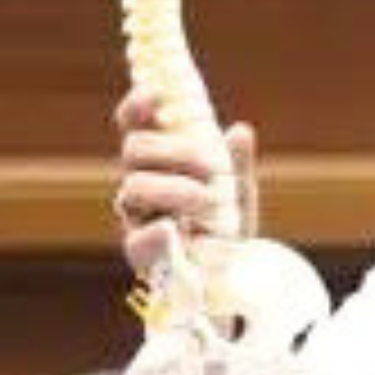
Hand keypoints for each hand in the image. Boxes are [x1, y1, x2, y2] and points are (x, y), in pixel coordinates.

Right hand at [112, 87, 253, 280]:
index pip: (134, 126)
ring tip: (210, 201)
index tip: (156, 93)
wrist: (229, 282)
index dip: (138, 106)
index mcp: (157, 164)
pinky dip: (155, 232)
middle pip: (134, 150)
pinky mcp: (141, 255)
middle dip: (175, 150)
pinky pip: (136, 239)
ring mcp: (136, 219)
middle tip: (212, 166)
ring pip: (134, 188)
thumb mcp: (239, 193)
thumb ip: (237, 164)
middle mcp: (139, 186)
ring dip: (176, 188)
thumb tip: (240, 130)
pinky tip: (173, 229)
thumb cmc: (225, 229)